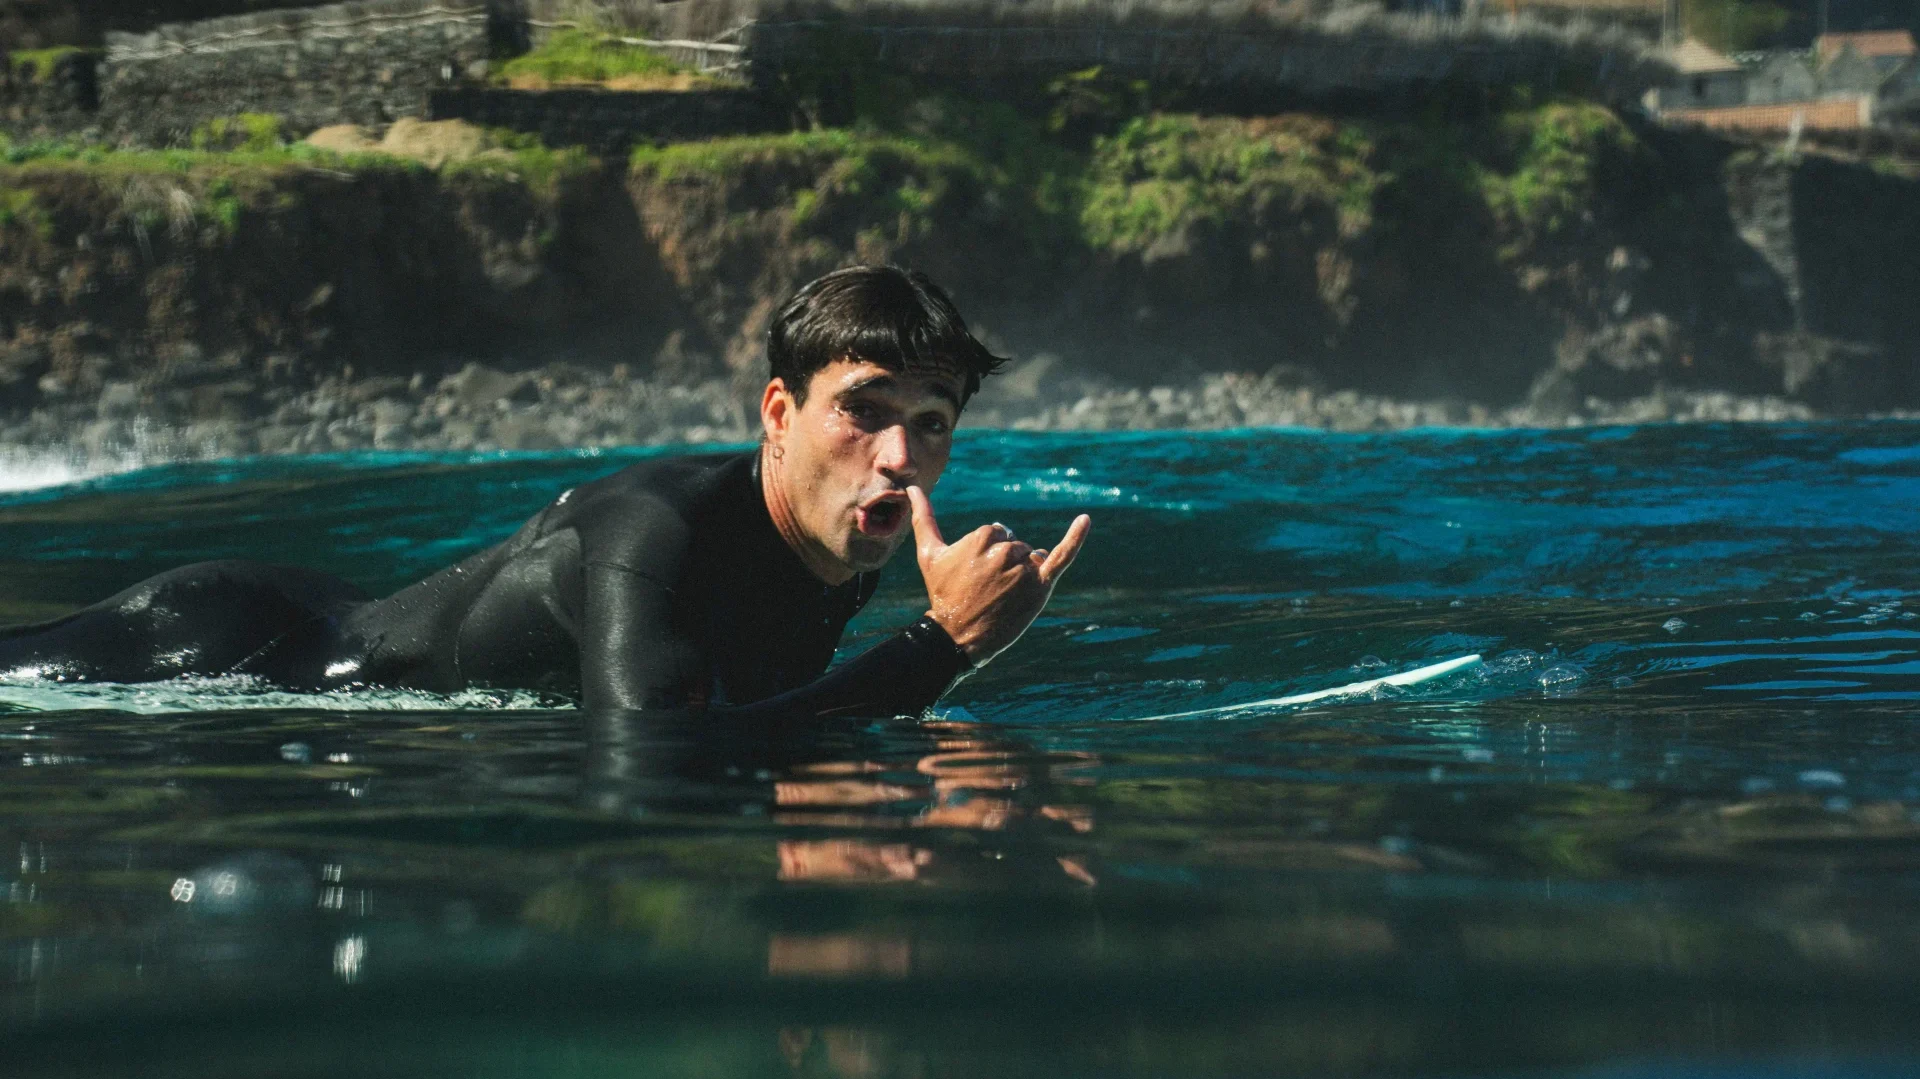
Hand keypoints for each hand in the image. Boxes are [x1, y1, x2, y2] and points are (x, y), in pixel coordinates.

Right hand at [908, 486, 1090, 666]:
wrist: (958, 636)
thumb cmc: (943, 593)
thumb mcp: (929, 554)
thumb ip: (923, 517)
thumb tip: (913, 487)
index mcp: (983, 536)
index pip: (997, 534)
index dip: (987, 555)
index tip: (974, 575)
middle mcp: (1006, 549)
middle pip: (1016, 545)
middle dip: (1005, 564)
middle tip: (987, 589)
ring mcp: (1025, 568)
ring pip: (1032, 557)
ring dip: (1023, 571)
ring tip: (1004, 595)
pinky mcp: (1041, 585)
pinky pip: (1062, 555)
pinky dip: (1076, 537)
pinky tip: (1086, 520)